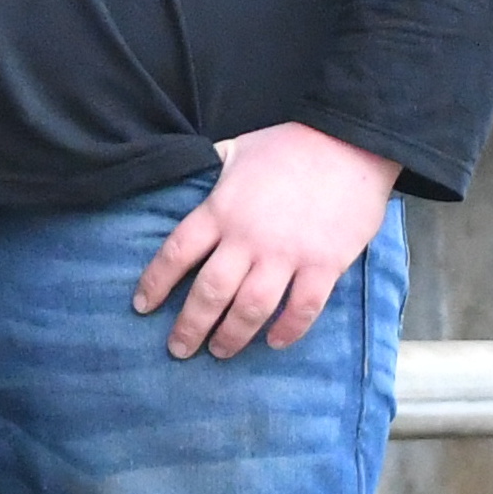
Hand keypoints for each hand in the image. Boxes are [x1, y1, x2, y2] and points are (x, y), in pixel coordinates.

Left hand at [134, 124, 400, 357]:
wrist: (350, 142)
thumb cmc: (292, 144)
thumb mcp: (238, 149)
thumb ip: (213, 170)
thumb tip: (193, 175)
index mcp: (221, 209)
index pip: (177, 253)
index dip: (155, 283)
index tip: (142, 306)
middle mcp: (248, 237)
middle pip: (209, 293)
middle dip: (189, 327)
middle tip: (179, 349)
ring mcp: (287, 254)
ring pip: (250, 310)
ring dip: (231, 337)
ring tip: (220, 351)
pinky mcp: (324, 265)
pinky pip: (302, 310)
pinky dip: (287, 331)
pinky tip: (274, 342)